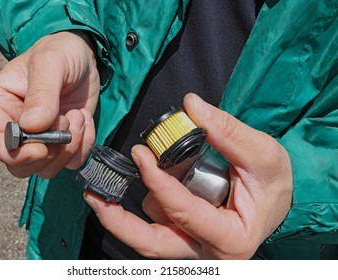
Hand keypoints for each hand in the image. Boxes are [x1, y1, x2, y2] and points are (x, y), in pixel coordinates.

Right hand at [0, 31, 98, 177]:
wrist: (84, 58)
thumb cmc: (60, 52)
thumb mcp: (50, 62)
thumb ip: (41, 93)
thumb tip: (31, 126)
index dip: (16, 154)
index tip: (41, 148)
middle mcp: (15, 126)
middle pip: (20, 165)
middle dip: (49, 151)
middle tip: (66, 121)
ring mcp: (40, 138)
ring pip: (47, 168)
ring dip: (69, 148)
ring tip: (78, 116)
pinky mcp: (63, 142)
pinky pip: (72, 162)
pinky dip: (84, 147)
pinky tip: (86, 121)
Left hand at [83, 93, 292, 258]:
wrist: (275, 198)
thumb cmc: (274, 183)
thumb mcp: (262, 154)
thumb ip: (227, 130)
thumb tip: (191, 106)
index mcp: (231, 238)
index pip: (184, 212)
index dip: (158, 182)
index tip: (140, 153)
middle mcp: (208, 251)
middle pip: (153, 244)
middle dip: (119, 221)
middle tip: (93, 195)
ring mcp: (195, 247)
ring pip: (151, 237)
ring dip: (128, 212)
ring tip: (114, 180)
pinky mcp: (186, 238)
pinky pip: (157, 227)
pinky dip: (144, 207)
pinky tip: (141, 185)